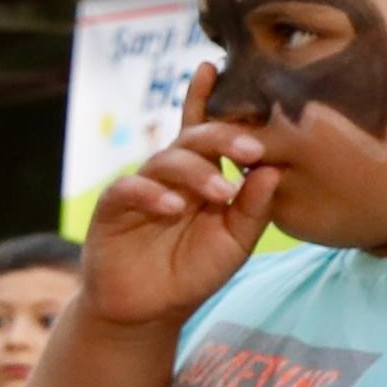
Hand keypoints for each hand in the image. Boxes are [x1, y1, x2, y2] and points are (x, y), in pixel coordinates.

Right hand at [76, 88, 281, 330]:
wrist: (149, 312)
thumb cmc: (193, 273)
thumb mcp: (235, 242)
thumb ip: (253, 208)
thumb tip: (273, 168)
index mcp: (203, 174)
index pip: (210, 130)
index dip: (213, 99)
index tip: (231, 74)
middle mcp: (172, 175)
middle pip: (193, 138)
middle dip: (223, 137)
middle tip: (252, 150)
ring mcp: (142, 188)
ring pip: (166, 160)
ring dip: (197, 172)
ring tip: (222, 193)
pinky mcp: (113, 208)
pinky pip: (130, 188)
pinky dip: (152, 194)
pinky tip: (173, 207)